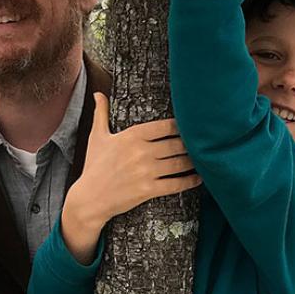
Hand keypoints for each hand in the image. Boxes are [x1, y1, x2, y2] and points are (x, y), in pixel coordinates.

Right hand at [61, 93, 200, 262]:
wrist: (89, 199)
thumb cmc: (94, 167)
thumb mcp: (96, 138)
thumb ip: (101, 114)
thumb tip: (97, 94)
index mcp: (132, 135)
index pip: (166, 126)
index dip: (183, 126)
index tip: (193, 127)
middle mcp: (141, 151)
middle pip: (177, 144)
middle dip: (192, 145)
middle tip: (205, 143)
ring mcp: (145, 171)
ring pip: (179, 163)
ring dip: (194, 162)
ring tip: (205, 159)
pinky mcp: (148, 190)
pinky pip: (176, 184)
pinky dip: (190, 181)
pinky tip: (199, 179)